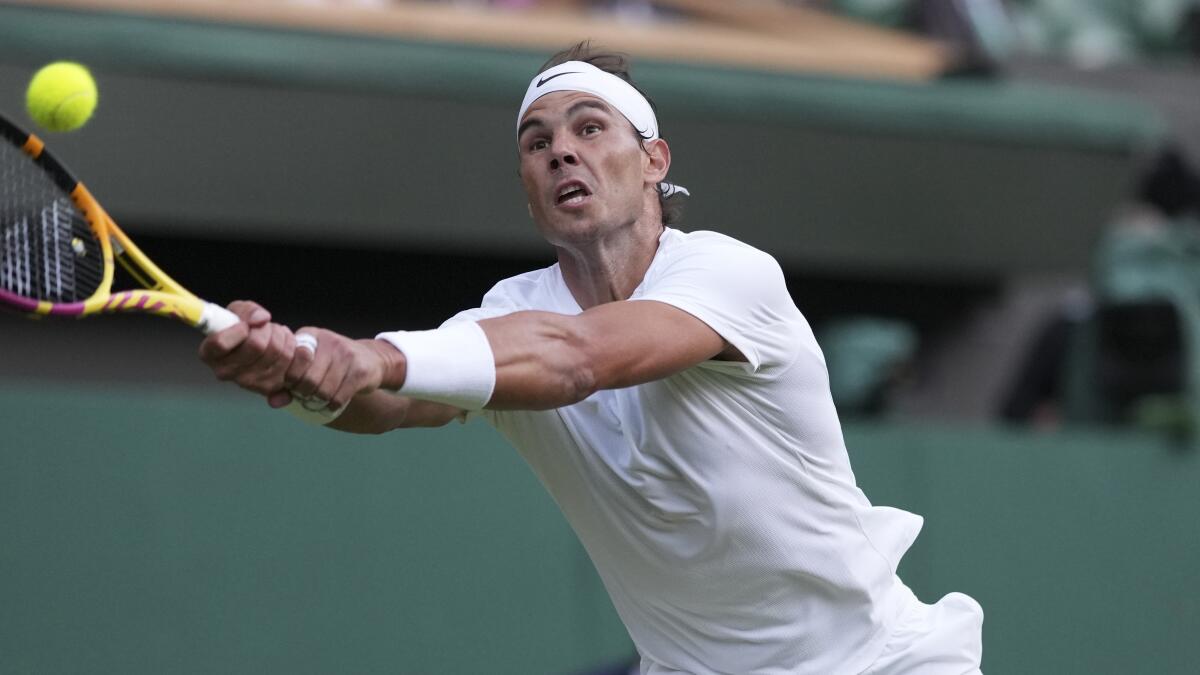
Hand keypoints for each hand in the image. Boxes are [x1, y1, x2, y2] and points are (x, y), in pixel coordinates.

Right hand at [198, 300, 296, 401]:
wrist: (265, 349)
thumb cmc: (245, 328)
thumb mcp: (239, 312)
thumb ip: (247, 311)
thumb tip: (261, 319)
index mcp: (210, 353)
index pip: (220, 343)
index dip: (238, 330)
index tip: (245, 325)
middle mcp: (225, 372)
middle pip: (256, 344)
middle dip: (267, 329)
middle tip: (266, 328)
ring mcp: (248, 383)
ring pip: (278, 351)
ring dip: (282, 336)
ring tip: (276, 335)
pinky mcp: (271, 388)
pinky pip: (294, 361)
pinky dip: (294, 348)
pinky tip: (286, 348)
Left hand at [281, 327, 402, 411]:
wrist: (372, 359)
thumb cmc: (332, 364)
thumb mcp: (311, 364)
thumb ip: (289, 381)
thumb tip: (273, 403)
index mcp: (310, 335)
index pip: (292, 362)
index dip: (290, 381)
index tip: (295, 386)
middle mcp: (329, 341)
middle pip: (308, 380)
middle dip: (305, 394)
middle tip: (308, 396)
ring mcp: (346, 354)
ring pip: (324, 391)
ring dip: (320, 401)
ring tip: (321, 399)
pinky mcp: (360, 370)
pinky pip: (339, 397)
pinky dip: (333, 405)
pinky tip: (333, 402)